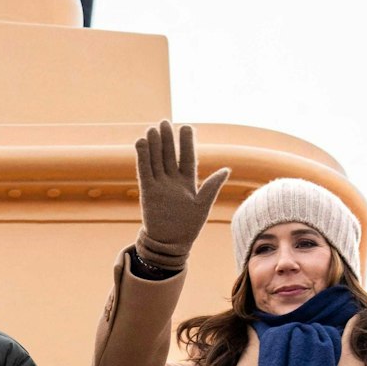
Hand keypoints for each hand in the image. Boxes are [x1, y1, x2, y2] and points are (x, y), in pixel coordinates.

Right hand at [133, 120, 228, 271]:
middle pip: (169, 155)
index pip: (187, 157)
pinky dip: (142, 158)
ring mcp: (159, 185)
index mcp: (188, 182)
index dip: (186, 143)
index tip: (186, 127)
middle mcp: (172, 181)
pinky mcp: (147, 191)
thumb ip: (212, 186)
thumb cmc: (189, 226)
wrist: (171, 243)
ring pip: (156, 160)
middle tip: (165, 122)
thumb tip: (226, 169)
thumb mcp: (203, 205)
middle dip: (167, 139)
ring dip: (154, 145)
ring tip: (152, 129)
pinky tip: (141, 144)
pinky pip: (144, 171)